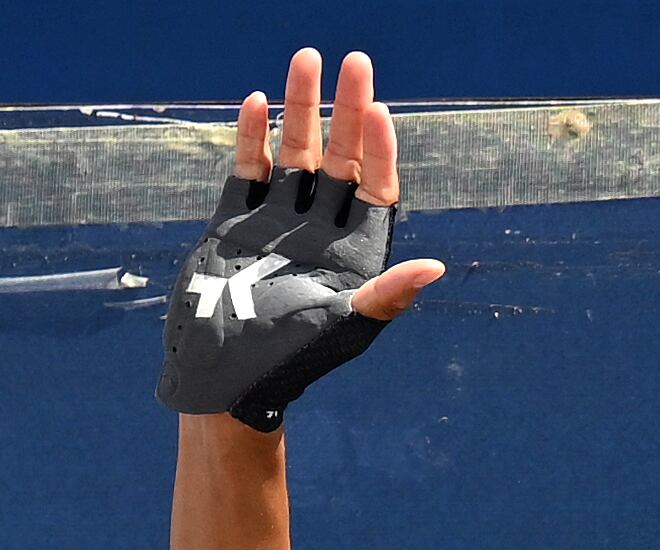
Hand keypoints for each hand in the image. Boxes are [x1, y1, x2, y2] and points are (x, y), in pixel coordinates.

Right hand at [158, 48, 447, 427]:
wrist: (221, 379)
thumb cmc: (290, 362)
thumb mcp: (345, 328)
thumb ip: (388, 295)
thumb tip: (438, 268)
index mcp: (355, 255)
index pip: (375, 189)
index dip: (380, 150)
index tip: (378, 111)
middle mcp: (321, 232)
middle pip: (342, 158)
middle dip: (347, 110)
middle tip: (355, 62)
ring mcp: (278, 223)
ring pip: (296, 154)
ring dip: (301, 109)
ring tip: (305, 60)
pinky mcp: (236, 224)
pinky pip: (249, 171)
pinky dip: (253, 138)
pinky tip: (259, 102)